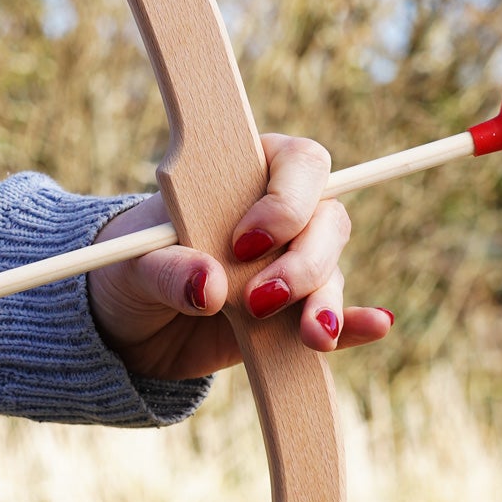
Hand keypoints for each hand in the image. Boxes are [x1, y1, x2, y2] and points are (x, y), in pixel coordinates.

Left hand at [86, 135, 393, 381]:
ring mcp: (289, 266)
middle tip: (259, 300)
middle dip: (304, 261)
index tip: (244, 243)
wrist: (127, 328)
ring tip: (310, 336)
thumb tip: (210, 287)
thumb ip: (168, 270)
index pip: (297, 164)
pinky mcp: (292, 316)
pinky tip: (374, 324)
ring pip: (333, 269)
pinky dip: (356, 322)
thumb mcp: (133, 266)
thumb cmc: (128, 271)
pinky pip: (336, 316)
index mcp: (244, 176)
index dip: (286, 200)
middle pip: (327, 220)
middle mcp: (279, 218)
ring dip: (324, 300)